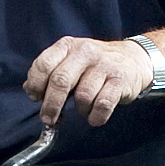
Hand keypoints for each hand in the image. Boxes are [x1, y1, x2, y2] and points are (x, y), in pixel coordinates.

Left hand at [26, 34, 155, 128]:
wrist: (134, 59)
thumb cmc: (95, 65)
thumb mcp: (70, 60)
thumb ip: (49, 73)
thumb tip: (30, 89)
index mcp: (68, 46)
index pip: (44, 65)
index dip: (36, 85)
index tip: (36, 98)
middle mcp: (85, 52)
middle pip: (60, 82)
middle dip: (51, 106)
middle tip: (49, 119)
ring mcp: (104, 66)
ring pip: (82, 96)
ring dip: (80, 110)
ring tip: (83, 109)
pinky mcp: (120, 81)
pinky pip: (102, 105)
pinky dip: (95, 117)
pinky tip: (95, 117)